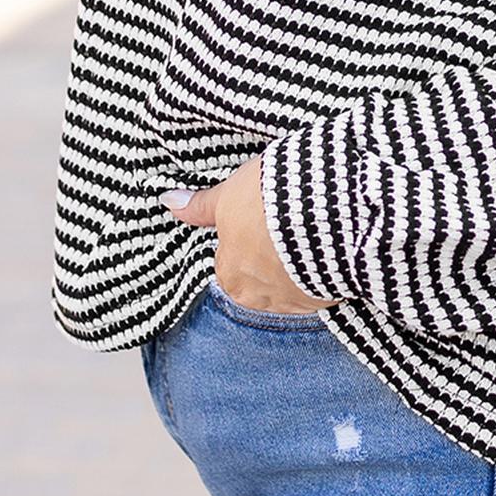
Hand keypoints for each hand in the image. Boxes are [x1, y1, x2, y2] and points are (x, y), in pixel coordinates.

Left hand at [159, 160, 338, 313]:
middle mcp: (257, 297)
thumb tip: (169, 202)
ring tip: (308, 232)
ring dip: (295, 265)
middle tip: (284, 223)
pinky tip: (326, 247)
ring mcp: (293, 301)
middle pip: (257, 277)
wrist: (326, 210)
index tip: (261, 218)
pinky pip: (317, 287)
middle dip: (270, 256)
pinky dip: (320, 271)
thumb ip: (201, 206)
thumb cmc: (271, 201)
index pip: (229, 260)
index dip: (246, 235)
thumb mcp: (229, 194)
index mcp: (228, 274)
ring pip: (288, 284)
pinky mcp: (324, 298)